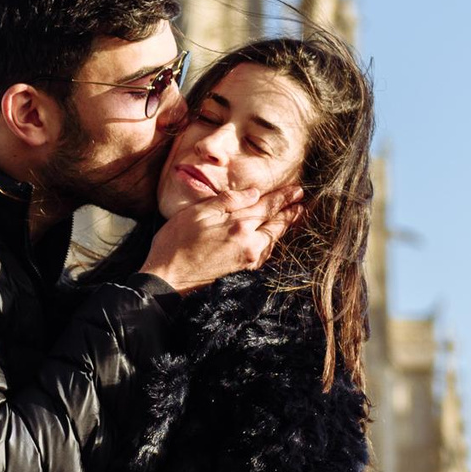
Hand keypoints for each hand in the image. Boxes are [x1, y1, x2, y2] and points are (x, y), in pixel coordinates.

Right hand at [140, 184, 302, 292]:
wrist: (167, 281)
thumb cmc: (175, 244)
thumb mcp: (198, 213)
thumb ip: (227, 200)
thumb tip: (254, 192)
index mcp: (239, 225)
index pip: (268, 206)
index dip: (284, 197)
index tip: (297, 190)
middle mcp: (250, 244)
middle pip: (277, 225)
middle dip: (291, 213)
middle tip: (303, 204)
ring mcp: (248, 261)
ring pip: (273, 241)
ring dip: (284, 228)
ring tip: (292, 219)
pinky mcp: (242, 273)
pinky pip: (264, 255)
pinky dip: (272, 244)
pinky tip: (273, 241)